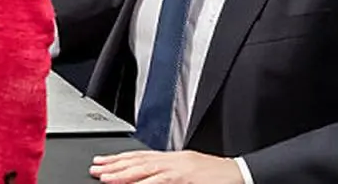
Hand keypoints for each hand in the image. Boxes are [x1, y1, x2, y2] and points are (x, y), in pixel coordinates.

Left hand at [90, 150, 243, 183]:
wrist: (241, 175)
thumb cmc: (218, 178)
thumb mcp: (191, 174)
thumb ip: (170, 176)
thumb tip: (150, 180)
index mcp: (175, 159)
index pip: (142, 156)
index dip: (120, 160)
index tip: (103, 163)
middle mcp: (175, 160)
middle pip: (139, 160)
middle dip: (115, 165)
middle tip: (95, 169)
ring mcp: (181, 168)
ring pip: (146, 169)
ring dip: (124, 174)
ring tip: (105, 177)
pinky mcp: (187, 178)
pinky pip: (162, 181)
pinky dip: (145, 183)